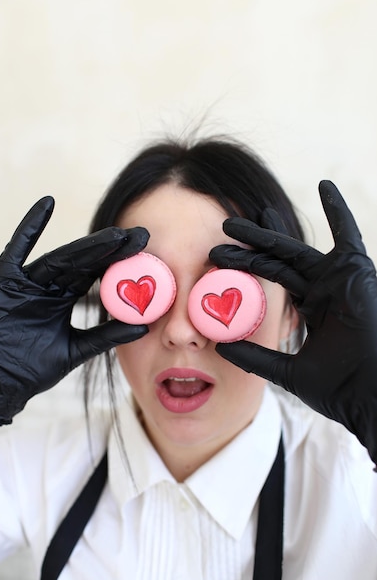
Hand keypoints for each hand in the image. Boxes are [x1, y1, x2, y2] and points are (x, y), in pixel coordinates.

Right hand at [0, 197, 148, 425]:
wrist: (0, 387)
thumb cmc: (34, 370)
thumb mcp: (77, 349)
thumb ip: (106, 336)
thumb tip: (144, 326)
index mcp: (63, 298)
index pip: (95, 273)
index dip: (118, 260)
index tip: (145, 246)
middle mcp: (47, 285)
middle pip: (82, 261)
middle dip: (110, 248)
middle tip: (138, 234)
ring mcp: (26, 282)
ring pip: (59, 258)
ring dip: (86, 245)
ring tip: (113, 236)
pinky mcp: (4, 282)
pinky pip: (16, 250)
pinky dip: (29, 227)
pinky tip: (47, 204)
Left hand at [210, 181, 376, 463]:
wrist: (369, 393)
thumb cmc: (337, 387)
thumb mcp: (286, 370)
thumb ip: (255, 356)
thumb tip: (220, 345)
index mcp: (309, 310)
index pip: (271, 282)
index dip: (245, 269)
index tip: (216, 260)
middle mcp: (322, 291)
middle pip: (277, 261)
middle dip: (248, 247)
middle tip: (221, 231)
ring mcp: (338, 279)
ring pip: (295, 249)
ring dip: (267, 232)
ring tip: (240, 218)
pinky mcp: (355, 271)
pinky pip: (348, 234)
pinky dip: (338, 210)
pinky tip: (325, 186)